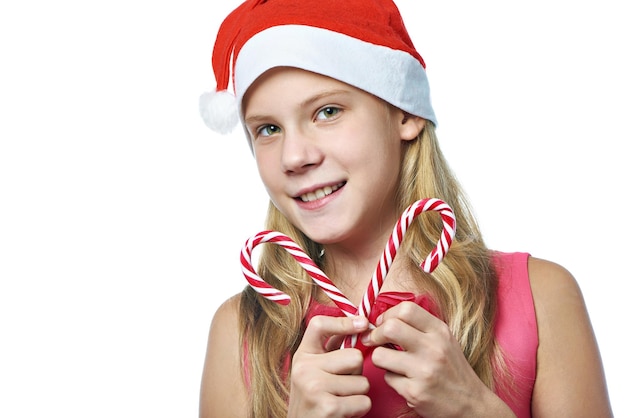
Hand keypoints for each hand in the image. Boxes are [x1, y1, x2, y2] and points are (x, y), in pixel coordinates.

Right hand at [287, 315, 371, 417]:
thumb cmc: (314, 399)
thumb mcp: (315, 370)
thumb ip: (331, 348)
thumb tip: (359, 323)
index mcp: (302, 355)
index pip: (319, 325)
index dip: (343, 322)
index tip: (363, 324)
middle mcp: (304, 368)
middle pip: (354, 356)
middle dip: (357, 372)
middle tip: (343, 384)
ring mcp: (314, 387)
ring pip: (362, 381)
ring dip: (358, 394)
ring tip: (341, 399)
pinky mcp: (327, 407)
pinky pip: (364, 401)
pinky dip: (359, 409)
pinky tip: (344, 412)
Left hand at [361, 301, 510, 416]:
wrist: (471, 404)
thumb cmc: (452, 369)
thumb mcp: (443, 340)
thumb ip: (418, 327)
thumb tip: (382, 320)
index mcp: (440, 331)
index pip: (406, 309)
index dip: (387, 314)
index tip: (382, 323)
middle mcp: (433, 348)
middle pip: (389, 328)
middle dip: (375, 334)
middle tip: (373, 340)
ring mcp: (424, 371)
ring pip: (380, 355)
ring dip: (380, 359)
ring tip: (391, 363)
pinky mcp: (415, 392)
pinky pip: (388, 378)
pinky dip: (392, 379)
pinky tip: (405, 380)